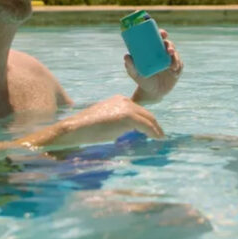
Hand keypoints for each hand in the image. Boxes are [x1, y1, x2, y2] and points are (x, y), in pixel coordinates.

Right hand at [44, 94, 163, 146]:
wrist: (76, 128)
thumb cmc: (87, 128)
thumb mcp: (107, 122)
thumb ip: (118, 122)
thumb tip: (127, 131)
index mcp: (119, 100)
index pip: (138, 110)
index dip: (147, 120)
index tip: (152, 129)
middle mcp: (125, 100)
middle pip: (146, 113)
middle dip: (154, 124)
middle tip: (160, 134)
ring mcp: (126, 107)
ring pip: (148, 118)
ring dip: (156, 129)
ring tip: (160, 137)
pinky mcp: (127, 117)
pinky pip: (146, 126)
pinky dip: (154, 132)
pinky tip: (158, 138)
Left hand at [127, 29, 182, 103]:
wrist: (151, 92)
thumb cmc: (142, 79)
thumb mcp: (134, 73)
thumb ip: (130, 65)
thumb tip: (127, 56)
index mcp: (154, 51)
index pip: (159, 39)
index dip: (162, 33)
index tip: (163, 33)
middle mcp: (163, 54)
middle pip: (169, 45)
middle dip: (171, 45)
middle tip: (169, 50)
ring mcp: (171, 62)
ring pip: (176, 55)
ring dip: (176, 58)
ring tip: (172, 66)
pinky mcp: (177, 70)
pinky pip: (180, 66)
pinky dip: (178, 67)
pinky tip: (174, 71)